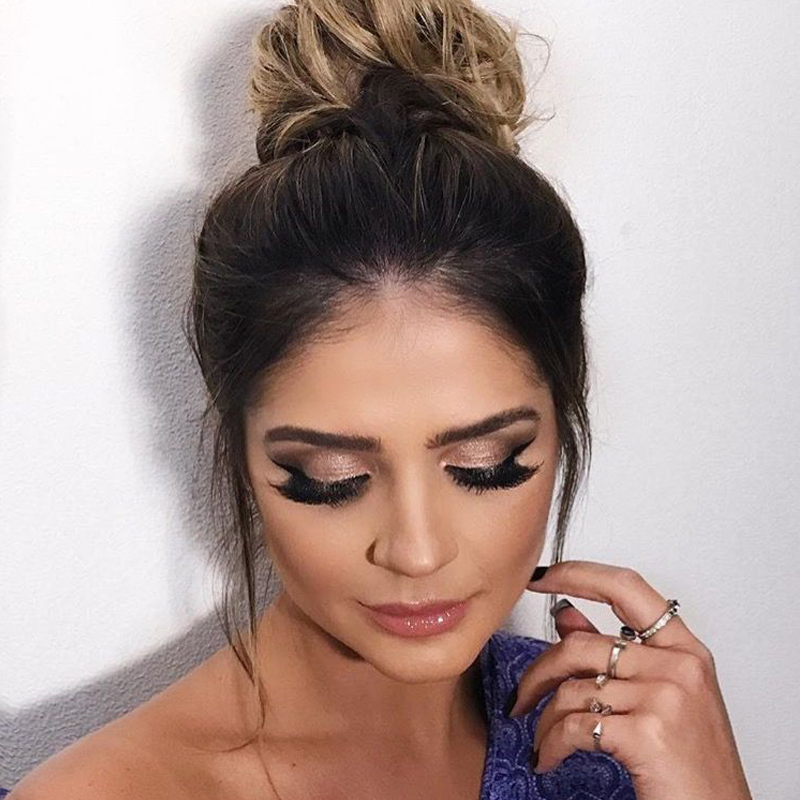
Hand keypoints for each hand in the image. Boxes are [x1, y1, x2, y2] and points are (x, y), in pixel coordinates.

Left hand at [508, 560, 752, 799]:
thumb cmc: (693, 762)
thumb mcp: (661, 697)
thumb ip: (613, 652)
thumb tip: (566, 615)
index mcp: (684, 649)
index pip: (626, 588)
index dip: (577, 574)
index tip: (540, 576)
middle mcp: (678, 666)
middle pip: (581, 645)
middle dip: (538, 673)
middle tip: (522, 696)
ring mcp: (664, 697)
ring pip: (572, 687)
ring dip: (543, 718)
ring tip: (541, 738)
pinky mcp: (647, 733)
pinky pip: (574, 725)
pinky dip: (551, 743)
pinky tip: (549, 757)